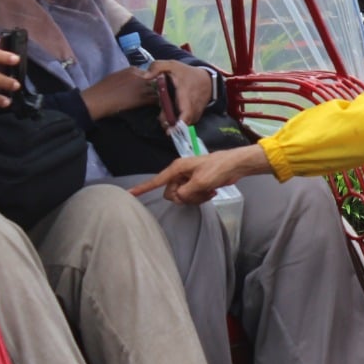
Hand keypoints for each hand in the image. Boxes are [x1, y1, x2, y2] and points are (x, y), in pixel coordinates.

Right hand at [82, 66, 158, 119]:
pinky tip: (158, 106)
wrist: (99, 98)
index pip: (149, 72)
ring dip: (160, 94)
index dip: (150, 80)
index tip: (150, 86)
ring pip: (157, 89)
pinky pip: (155, 99)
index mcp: (133, 70)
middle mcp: (140, 76)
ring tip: (160, 100)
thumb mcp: (116, 75)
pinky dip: (158, 102)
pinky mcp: (142, 99)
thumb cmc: (103, 88)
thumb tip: (133, 81)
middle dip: (157, 86)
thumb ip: (128, 76)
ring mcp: (142, 87)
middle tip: (159, 93)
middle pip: (155, 80)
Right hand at [131, 144, 271, 205]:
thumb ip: (185, 192)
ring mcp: (187, 179)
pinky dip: (200, 197)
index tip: (129, 194)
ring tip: (208, 191)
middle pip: (171, 194)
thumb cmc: (217, 169)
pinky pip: (191, 196)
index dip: (142, 189)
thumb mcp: (200, 182)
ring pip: (182, 197)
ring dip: (195, 198)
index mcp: (177, 169)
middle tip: (201, 192)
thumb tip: (178, 198)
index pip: (156, 181)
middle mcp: (179, 173)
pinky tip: (211, 192)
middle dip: (185, 197)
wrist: (234, 166)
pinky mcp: (195, 184)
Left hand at [148, 61, 213, 124]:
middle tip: (162, 123)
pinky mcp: (196, 115)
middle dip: (172, 126)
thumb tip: (145, 76)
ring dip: (174, 125)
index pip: (186, 114)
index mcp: (186, 95)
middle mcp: (193, 106)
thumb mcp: (172, 65)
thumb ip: (157, 67)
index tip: (170, 130)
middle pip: (183, 123)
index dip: (179, 124)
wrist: (206, 79)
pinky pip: (188, 123)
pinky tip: (172, 118)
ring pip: (186, 125)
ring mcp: (195, 112)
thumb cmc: (187, 73)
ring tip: (165, 120)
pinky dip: (180, 123)